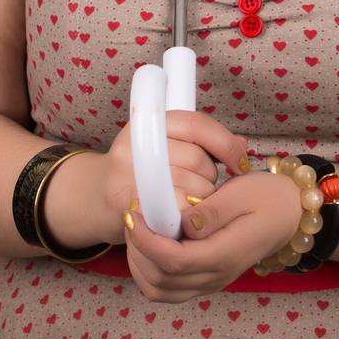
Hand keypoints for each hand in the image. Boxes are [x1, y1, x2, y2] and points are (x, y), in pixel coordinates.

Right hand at [92, 110, 250, 244]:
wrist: (95, 199)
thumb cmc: (141, 172)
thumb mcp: (167, 145)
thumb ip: (203, 142)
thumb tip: (243, 144)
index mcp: (147, 121)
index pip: (197, 124)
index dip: (225, 144)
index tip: (241, 162)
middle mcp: (135, 143)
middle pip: (197, 159)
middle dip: (210, 176)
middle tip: (202, 186)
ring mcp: (129, 173)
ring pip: (191, 187)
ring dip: (200, 200)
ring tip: (189, 202)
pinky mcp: (128, 204)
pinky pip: (175, 212)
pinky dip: (186, 218)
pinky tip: (182, 218)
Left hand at [124, 167, 305, 302]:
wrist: (291, 213)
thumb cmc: (269, 198)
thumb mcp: (243, 193)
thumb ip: (212, 211)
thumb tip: (183, 224)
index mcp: (226, 255)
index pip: (174, 261)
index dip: (147, 241)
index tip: (134, 213)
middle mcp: (217, 276)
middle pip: (162, 281)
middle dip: (137, 250)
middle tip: (130, 216)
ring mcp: (212, 282)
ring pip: (161, 291)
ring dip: (140, 265)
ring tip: (136, 230)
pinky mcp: (207, 279)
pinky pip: (169, 289)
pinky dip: (149, 273)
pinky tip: (148, 246)